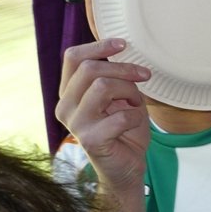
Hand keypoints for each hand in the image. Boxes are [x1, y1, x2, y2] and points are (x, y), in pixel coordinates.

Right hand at [55, 38, 150, 211]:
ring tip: (136, 103)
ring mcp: (75, 124)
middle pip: (89, 69)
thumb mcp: (121, 97)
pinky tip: (133, 123)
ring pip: (102, 86)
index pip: (73, 58)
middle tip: (144, 75)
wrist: (127, 167)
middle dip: (123, 68)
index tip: (123, 44)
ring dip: (129, 91)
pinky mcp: (90, 140)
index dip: (98, 46)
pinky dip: (134, 116)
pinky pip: (119, 115)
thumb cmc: (124, 130)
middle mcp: (65, 106)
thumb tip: (123, 52)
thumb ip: (116, 77)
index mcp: (69, 92)